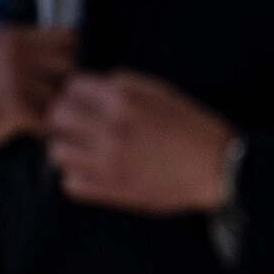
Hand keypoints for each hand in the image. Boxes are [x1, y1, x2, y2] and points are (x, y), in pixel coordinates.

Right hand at [0, 26, 76, 155]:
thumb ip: (25, 52)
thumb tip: (68, 56)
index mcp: (12, 38)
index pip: (68, 38)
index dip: (71, 57)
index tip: (61, 72)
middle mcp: (16, 53)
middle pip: (70, 66)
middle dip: (65, 85)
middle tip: (51, 100)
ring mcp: (15, 79)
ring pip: (60, 96)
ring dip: (53, 111)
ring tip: (37, 116)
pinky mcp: (14, 106)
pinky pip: (46, 120)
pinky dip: (42, 129)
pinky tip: (30, 129)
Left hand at [46, 71, 239, 213]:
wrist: (217, 168)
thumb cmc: (192, 127)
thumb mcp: (162, 91)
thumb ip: (124, 83)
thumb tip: (92, 86)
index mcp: (125, 100)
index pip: (71, 86)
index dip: (75, 91)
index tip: (83, 100)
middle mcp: (112, 129)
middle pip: (56, 115)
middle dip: (63, 116)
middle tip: (76, 123)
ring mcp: (110, 162)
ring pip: (57, 151)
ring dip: (68, 147)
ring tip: (84, 149)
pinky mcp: (113, 190)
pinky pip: (70, 183)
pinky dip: (77, 177)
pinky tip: (93, 171)